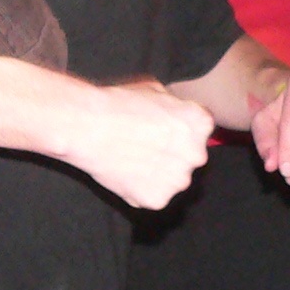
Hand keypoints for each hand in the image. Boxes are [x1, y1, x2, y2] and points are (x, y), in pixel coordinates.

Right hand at [69, 82, 212, 208]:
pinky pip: (153, 196)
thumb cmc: (118, 103)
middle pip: (189, 158)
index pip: (198, 131)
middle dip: (172, 154)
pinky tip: (125, 173)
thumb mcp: (156, 90)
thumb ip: (175, 107)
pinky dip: (140, 190)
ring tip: (131, 159)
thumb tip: (175, 115)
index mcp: (201, 124)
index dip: (177, 130)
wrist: (88, 125)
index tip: (159, 129)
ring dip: (158, 174)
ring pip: (172, 180)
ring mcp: (178, 180)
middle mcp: (197, 155)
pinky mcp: (157, 200)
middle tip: (144, 146)